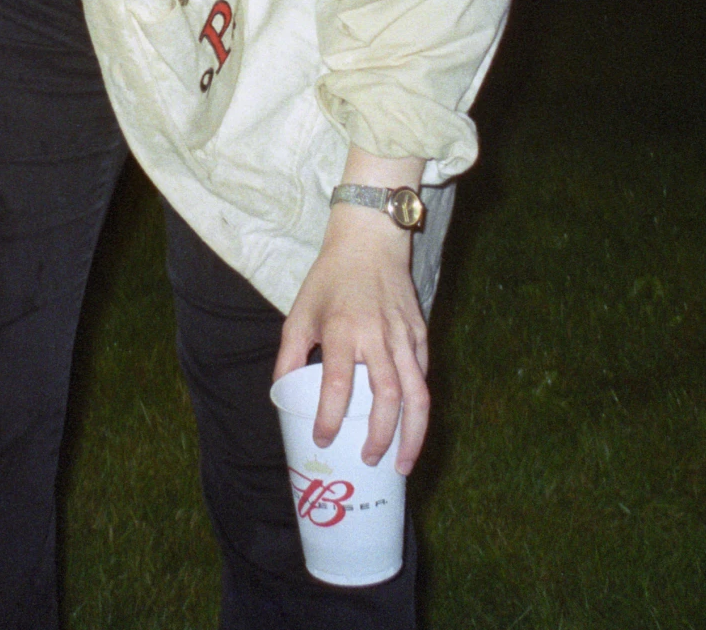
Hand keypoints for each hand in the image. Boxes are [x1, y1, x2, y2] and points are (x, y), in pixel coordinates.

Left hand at [273, 203, 429, 473]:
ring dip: (413, 433)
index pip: (338, 384)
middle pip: (387, 397)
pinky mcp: (421, 333)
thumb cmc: (330, 279)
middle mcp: (377, 336)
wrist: (369, 241)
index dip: (329, 417)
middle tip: (368, 460)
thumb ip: (289, 355)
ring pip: (417, 394)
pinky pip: (424, 376)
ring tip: (403, 463)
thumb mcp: (300, 313)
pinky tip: (412, 427)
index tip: (322, 439)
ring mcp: (404, 336)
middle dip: (380, 437)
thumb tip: (281, 395)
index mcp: (341, 330)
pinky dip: (420, 406)